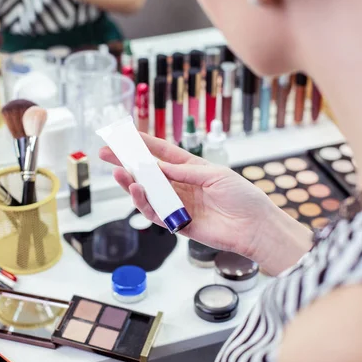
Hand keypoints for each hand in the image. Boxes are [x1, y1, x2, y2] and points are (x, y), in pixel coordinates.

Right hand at [99, 133, 311, 269]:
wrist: (255, 227)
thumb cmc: (242, 197)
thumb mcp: (215, 175)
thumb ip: (185, 171)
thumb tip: (157, 165)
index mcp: (192, 169)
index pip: (162, 153)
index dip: (143, 143)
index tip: (124, 134)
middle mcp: (181, 185)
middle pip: (148, 172)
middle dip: (127, 162)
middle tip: (106, 153)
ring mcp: (178, 205)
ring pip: (147, 193)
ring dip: (131, 183)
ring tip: (119, 172)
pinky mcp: (178, 224)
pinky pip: (156, 213)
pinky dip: (144, 203)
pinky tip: (136, 191)